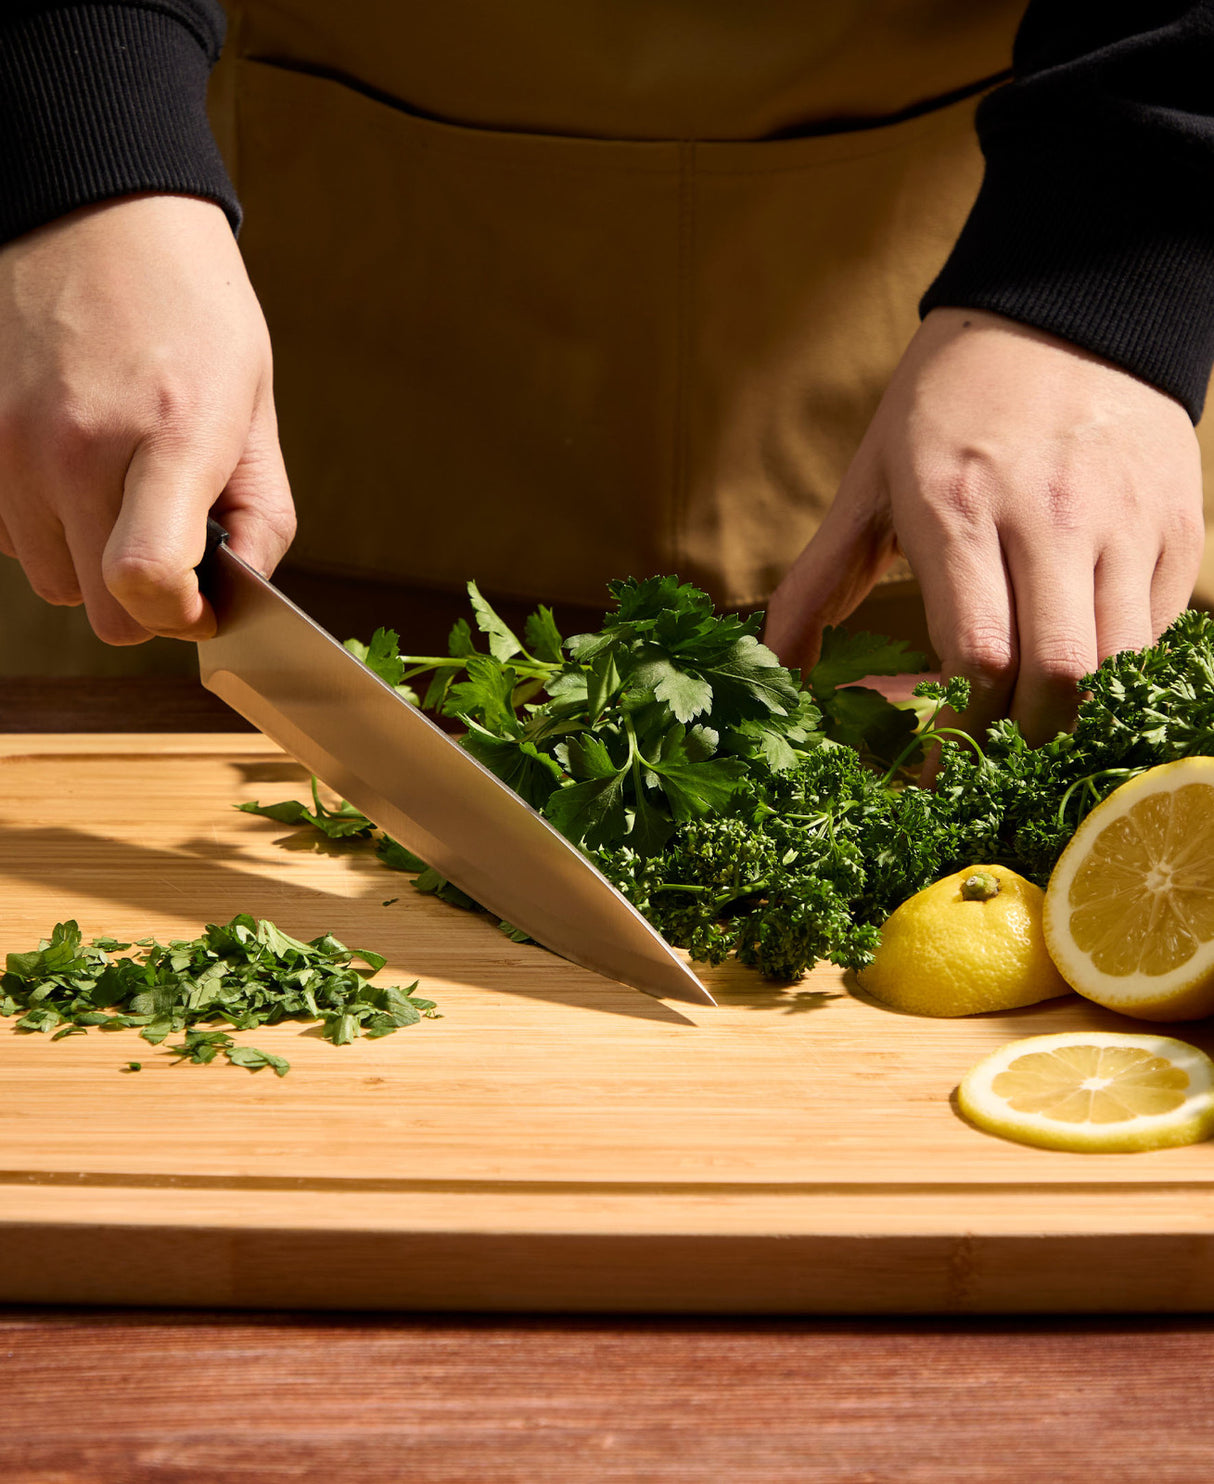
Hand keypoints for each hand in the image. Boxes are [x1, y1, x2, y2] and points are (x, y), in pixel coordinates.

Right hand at [0, 193, 294, 643]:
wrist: (96, 214)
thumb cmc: (191, 312)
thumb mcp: (255, 407)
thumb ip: (262, 513)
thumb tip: (243, 590)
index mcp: (169, 433)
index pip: (144, 578)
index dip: (178, 617)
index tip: (200, 604)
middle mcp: (76, 445)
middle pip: (99, 605)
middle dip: (144, 600)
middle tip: (173, 553)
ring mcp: (11, 443)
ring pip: (51, 579)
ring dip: (91, 561)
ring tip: (123, 493)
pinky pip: (10, 536)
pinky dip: (46, 527)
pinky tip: (77, 472)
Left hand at [765, 308, 1203, 744]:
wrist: (1064, 306)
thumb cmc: (947, 402)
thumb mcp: (869, 480)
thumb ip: (817, 580)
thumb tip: (775, 668)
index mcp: (960, 507)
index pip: (976, 656)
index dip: (953, 725)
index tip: (925, 750)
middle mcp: (1053, 518)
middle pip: (1056, 680)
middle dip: (1016, 740)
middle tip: (981, 754)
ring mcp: (1126, 523)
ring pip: (1118, 667)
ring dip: (1071, 716)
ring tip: (1027, 721)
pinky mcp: (1177, 527)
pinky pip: (1157, 633)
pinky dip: (1116, 671)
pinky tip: (1073, 663)